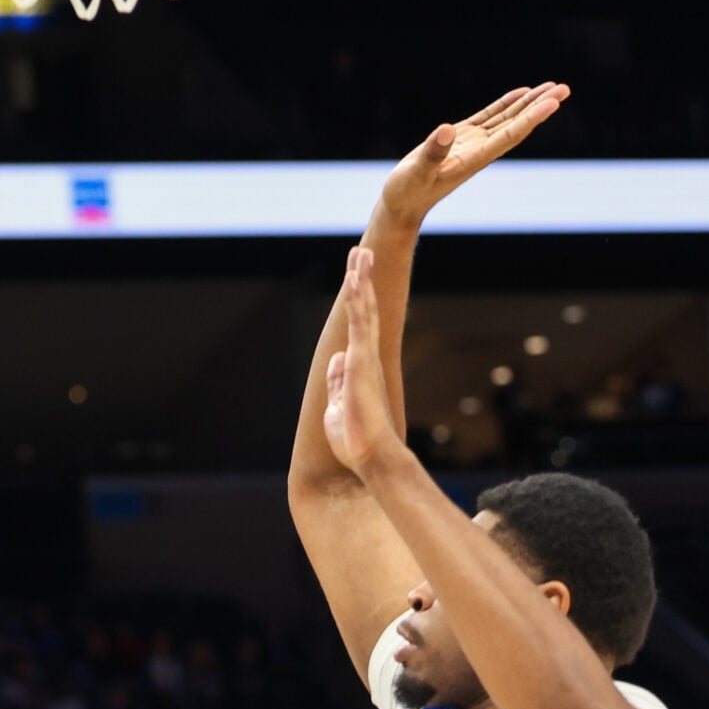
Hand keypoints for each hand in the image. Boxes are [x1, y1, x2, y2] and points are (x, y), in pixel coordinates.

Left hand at [322, 247, 405, 475]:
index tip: (355, 281)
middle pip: (363, 312)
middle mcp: (365, 358)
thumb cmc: (356, 440)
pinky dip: (356, 299)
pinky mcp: (361, 361)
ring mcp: (365, 358)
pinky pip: (357, 322)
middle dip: (361, 282)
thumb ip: (337, 382)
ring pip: (362, 310)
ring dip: (360, 280)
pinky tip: (355, 278)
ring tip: (360, 253)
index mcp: (359, 368)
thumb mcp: (337, 407)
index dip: (357, 303)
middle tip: (361, 254)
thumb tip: (337, 358)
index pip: (358, 328)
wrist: (371, 456)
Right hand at [378, 83, 567, 224]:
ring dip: (529, 103)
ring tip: (552, 86)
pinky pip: (489, 118)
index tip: (553, 102)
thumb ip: (432, 154)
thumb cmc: (407, 193)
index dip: (532, 118)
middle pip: (516, 125)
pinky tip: (521, 93)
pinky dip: (505, 105)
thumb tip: (446, 129)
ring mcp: (471, 144)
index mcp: (474, 159)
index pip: (509, 135)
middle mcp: (479, 151)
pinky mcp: (460, 139)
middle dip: (540, 106)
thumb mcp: (416, 173)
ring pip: (506, 119)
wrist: (400, 206)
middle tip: (563, 88)